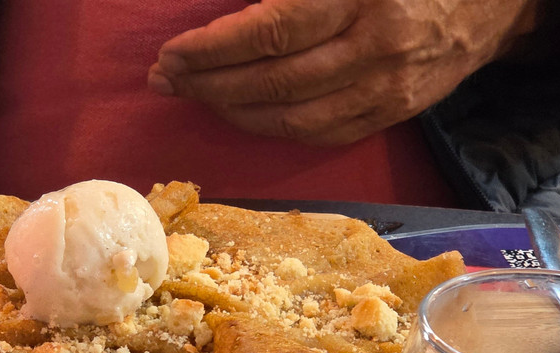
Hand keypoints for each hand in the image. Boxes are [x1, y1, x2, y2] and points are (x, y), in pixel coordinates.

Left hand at [148, 0, 540, 145]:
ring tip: (194, 96)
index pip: (272, 31)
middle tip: (165, 79)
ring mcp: (388, 87)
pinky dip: (274, 129)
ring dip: (232, 111)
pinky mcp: (394, 113)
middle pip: (274, 80)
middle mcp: (377, 46)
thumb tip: (237, 12)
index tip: (173, 54)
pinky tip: (242, 114)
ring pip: (293, 118)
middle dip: (209, 84)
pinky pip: (322, 134)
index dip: (215, 48)